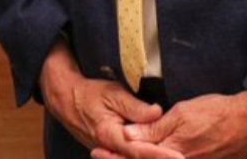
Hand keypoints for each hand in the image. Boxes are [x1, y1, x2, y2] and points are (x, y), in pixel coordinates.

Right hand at [38, 42, 181, 158]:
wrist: (67, 100)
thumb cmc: (90, 94)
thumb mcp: (112, 93)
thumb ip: (135, 106)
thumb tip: (157, 112)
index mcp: (110, 134)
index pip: (140, 150)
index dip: (161, 155)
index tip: (179, 158)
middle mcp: (109, 148)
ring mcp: (109, 151)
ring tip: (173, 158)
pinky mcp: (111, 151)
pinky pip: (127, 158)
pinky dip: (143, 157)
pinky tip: (158, 156)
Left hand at [95, 91, 246, 158]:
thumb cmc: (216, 112)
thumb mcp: (182, 114)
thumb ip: (153, 128)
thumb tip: (126, 135)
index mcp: (173, 152)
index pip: (138, 157)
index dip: (117, 156)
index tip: (98, 152)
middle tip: (101, 156)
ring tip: (119, 156)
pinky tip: (149, 154)